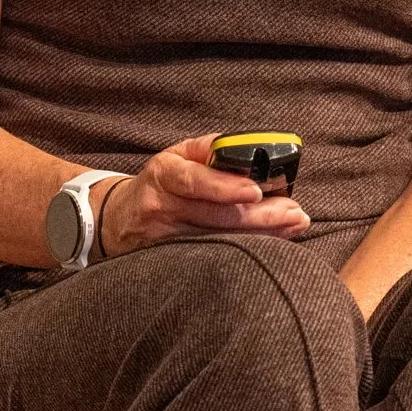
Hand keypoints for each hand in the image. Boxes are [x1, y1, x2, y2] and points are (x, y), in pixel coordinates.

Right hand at [97, 136, 311, 258]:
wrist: (116, 219)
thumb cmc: (159, 182)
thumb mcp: (176, 155)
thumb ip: (211, 150)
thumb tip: (250, 149)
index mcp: (164, 174)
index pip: (193, 181)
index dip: (224, 186)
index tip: (256, 189)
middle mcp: (162, 208)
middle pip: (215, 216)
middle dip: (260, 215)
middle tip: (295, 213)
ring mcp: (165, 239)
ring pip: (219, 240)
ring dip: (262, 234)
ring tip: (295, 225)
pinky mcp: (171, 261)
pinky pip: (214, 257)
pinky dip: (247, 250)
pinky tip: (274, 244)